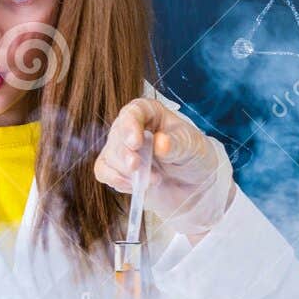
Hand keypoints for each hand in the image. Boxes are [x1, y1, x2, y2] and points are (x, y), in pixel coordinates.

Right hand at [94, 98, 233, 237]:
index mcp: (152, 114)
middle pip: (116, 135)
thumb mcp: (194, 149)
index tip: (135, 143)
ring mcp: (123, 148)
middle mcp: (133, 127)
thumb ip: (177, 145)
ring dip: (126, 171)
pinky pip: (103, 171)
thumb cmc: (195, 158)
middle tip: (137, 167)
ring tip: (154, 179)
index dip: (130, 126)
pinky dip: (116, 180)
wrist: (195, 187)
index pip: (133, 111)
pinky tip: (135, 186)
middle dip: (125, 154)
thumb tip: (160, 143)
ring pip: (109, 155)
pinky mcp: (118, 168)